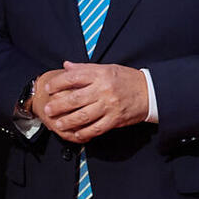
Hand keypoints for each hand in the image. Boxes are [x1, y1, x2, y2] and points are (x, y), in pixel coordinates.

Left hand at [33, 63, 147, 143]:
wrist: (150, 92)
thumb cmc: (126, 79)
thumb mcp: (107, 68)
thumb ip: (85, 69)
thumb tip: (66, 66)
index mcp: (100, 74)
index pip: (74, 77)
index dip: (58, 83)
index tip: (49, 88)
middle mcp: (103, 90)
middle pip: (75, 99)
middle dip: (58, 106)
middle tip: (48, 110)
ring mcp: (109, 106)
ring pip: (83, 116)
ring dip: (68, 122)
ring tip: (58, 124)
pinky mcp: (115, 119)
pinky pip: (96, 128)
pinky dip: (84, 132)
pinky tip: (76, 133)